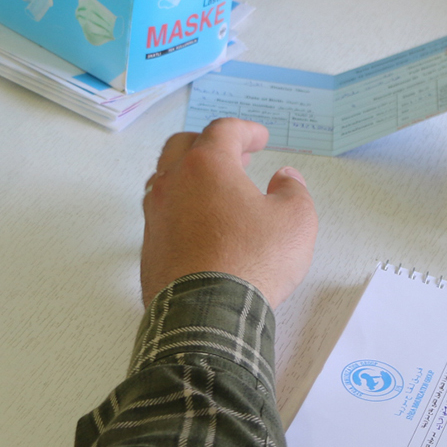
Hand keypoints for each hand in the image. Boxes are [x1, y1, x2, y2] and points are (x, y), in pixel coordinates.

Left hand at [140, 118, 316, 308]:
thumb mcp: (295, 220)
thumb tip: (286, 179)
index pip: (223, 131)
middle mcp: (174, 183)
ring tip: (217, 190)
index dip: (246, 130)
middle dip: (210, 144)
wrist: (208, 316)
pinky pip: (163, 215)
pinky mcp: (150, 247)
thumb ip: (293, 190)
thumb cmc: (252, 263)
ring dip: (191, 176)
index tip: (260, 138)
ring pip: (167, 179)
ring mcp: (156, 215)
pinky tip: (203, 226)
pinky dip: (183, 209)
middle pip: (183, 146)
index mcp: (207, 166)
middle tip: (236, 155)